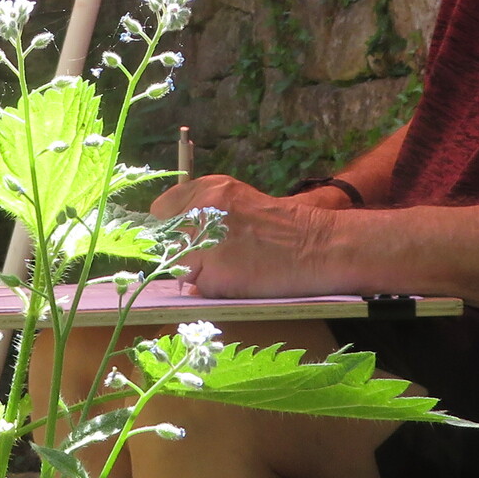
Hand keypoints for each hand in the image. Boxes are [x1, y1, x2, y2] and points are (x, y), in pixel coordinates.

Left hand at [150, 175, 338, 297]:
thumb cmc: (283, 229)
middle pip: (167, 240)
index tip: (187, 239)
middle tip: (217, 259)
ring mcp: (205, 239)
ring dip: (199, 273)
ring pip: (180, 266)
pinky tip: (240, 280)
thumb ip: (206, 213)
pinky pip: (199, 286)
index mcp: (208, 189)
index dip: (172, 228)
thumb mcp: (239, 203)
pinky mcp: (213, 271)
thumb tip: (175, 237)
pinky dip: (215, 289)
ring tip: (232, 269)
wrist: (317, 246)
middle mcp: (202, 209)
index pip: (161, 209)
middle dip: (184, 252)